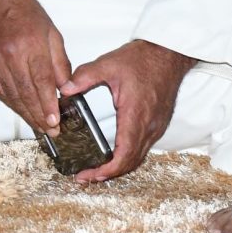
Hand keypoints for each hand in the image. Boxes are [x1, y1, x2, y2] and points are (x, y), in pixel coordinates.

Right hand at [0, 0, 71, 133]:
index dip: (48, 105)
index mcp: (31, 45)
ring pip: (11, 95)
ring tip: (38, 126)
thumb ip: (60, 62)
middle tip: (51, 131)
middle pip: (26, 93)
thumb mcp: (52, 33)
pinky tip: (21, 111)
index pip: (41, 82)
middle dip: (39, 116)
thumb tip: (65, 89)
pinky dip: (11, 104)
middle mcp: (11, 55)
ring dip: (26, 114)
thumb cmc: (25, 13)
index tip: (55, 122)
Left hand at [62, 39, 195, 183]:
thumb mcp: (108, 64)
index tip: (90, 175)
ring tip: (96, 171)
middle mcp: (149, 125)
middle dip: (109, 174)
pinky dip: (127, 157)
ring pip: (138, 157)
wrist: (168, 55)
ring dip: (118, 168)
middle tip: (85, 177)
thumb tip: (63, 89)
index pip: (125, 153)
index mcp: (136, 114)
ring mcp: (156, 127)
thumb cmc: (142, 59)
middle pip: (131, 162)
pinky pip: (142, 148)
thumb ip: (84, 76)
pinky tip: (112, 156)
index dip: (108, 169)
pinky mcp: (157, 125)